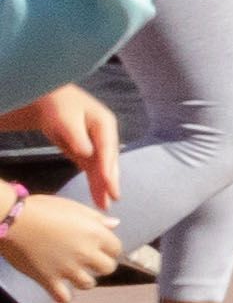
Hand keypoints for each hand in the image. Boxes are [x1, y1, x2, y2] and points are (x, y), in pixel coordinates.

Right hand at [0, 181, 121, 300]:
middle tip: (88, 261)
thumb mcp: (74, 208)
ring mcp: (67, 268)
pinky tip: (59, 288)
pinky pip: (64, 297)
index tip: (100, 248)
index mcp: (95, 234)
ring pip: (88, 284)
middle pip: (107, 268)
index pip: (116, 249)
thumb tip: (115, 224)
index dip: (109, 249)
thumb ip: (96, 219)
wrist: (12, 220)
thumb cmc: (42, 209)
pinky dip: (63, 295)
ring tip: (73, 273)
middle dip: (100, 265)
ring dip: (83, 280)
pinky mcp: (48, 279)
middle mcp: (85, 253)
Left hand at [3, 83, 118, 206]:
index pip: (108, 149)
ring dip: (103, 184)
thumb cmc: (58, 105)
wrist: (49, 98)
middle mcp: (105, 135)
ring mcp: (97, 143)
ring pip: (101, 166)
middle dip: (110, 180)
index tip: (109, 185)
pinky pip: (92, 168)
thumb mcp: (65, 119)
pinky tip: (98, 194)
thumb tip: (88, 153)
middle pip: (108, 160)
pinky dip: (94, 180)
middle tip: (113, 199)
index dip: (108, 168)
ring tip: (105, 204)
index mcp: (105, 124)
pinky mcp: (86, 150)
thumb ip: (77, 136)